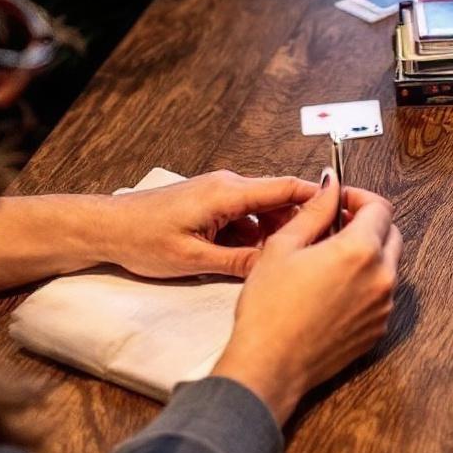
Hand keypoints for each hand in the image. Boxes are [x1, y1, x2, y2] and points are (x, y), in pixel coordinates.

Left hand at [95, 170, 323, 279]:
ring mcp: (220, 194)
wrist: (104, 228)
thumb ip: (241, 262)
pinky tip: (254, 259)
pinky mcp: (212, 204)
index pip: (288, 188)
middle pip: (281, 200)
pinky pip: (247, 216)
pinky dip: (256, 235)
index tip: (348, 210)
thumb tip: (277, 267)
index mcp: (229, 193)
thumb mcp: (194, 260)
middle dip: (301, 224)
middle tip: (319, 250)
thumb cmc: (142, 239)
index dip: (322, 198)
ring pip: (265, 211)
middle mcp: (229, 186)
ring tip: (286, 261)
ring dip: (276, 233)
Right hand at [210, 171, 402, 423]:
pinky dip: (366, 283)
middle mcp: (382, 277)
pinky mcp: (379, 328)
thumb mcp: (283, 247)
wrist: (270, 366)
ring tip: (328, 260)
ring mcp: (385, 305)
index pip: (380, 207)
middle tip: (333, 228)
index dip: (359, 198)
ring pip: (388, 265)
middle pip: (391, 233)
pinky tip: (333, 290)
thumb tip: (331, 186)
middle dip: (367, 224)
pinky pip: (382, 294)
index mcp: (361, 251)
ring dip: (368, 254)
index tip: (340, 201)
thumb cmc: (269, 308)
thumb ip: (315, 211)